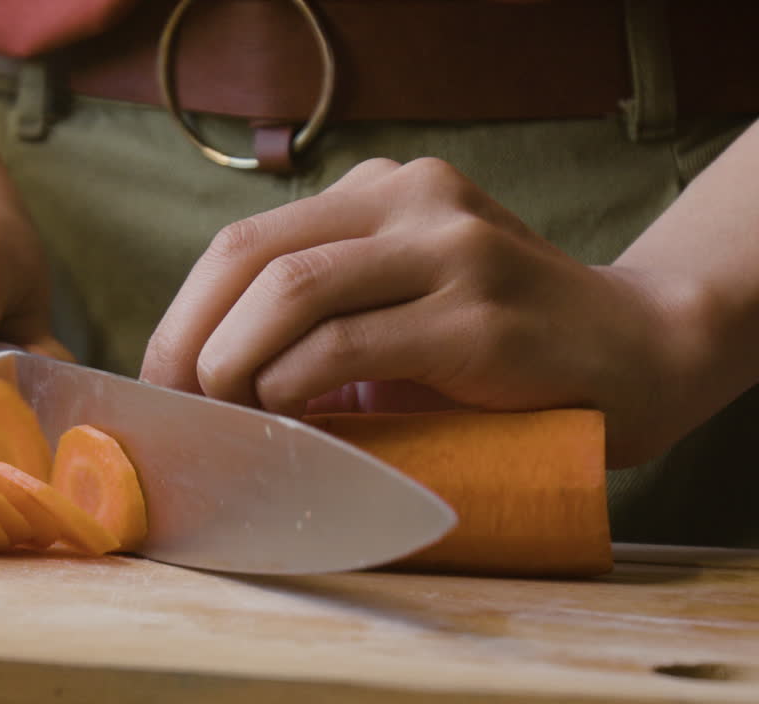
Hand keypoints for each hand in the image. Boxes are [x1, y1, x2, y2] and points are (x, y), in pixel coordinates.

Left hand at [142, 157, 692, 466]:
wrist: (634, 352)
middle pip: (252, 257)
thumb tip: (203, 376)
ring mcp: (450, 247)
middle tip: (181, 407)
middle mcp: (411, 198)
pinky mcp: (479, 313)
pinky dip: (294, 386)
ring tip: (232, 416)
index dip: (185, 313)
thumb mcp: (398, 307)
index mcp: (381, 191)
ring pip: (292, 291)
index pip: (245, 242)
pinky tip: (290, 418)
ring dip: (234, 365)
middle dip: (191, 340)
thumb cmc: (497, 347)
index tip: (163, 380)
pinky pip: (347, 344)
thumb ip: (317, 318)